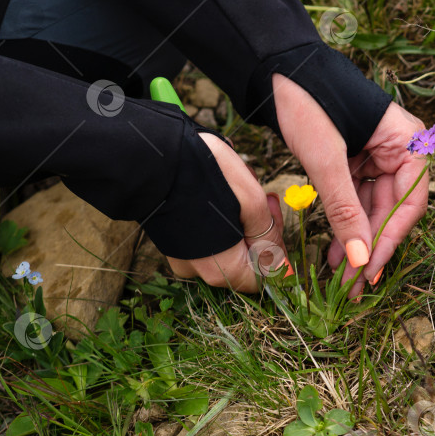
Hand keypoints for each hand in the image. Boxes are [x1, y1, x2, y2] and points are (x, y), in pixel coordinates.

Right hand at [166, 133, 287, 291]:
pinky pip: (209, 237)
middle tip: (264, 195)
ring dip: (242, 218)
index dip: (276, 250)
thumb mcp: (250, 201)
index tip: (273, 216)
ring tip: (242, 185)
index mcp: (222, 269)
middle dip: (260, 228)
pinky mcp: (175, 242)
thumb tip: (284, 273)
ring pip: (229, 246)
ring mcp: (184, 257)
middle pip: (246, 260)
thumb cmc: (206, 175)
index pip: (264, 279)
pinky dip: (222, 217)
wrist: (151, 157)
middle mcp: (200, 271)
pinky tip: (223, 192)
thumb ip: (268, 239)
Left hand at [273, 74, 427, 297]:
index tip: (369, 270)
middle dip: (370, 245)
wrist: (275, 69)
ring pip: (372, 208)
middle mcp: (397, 150)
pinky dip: (344, 223)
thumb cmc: (307, 102)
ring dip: (357, 239)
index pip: (410, 203)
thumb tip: (360, 259)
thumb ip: (345, 210)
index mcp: (406, 142)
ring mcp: (375, 155)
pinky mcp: (353, 160)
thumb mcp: (326, 160)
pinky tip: (335, 248)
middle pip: (392, 209)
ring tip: (339, 272)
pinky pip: (355, 199)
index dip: (391, 240)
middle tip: (353, 282)